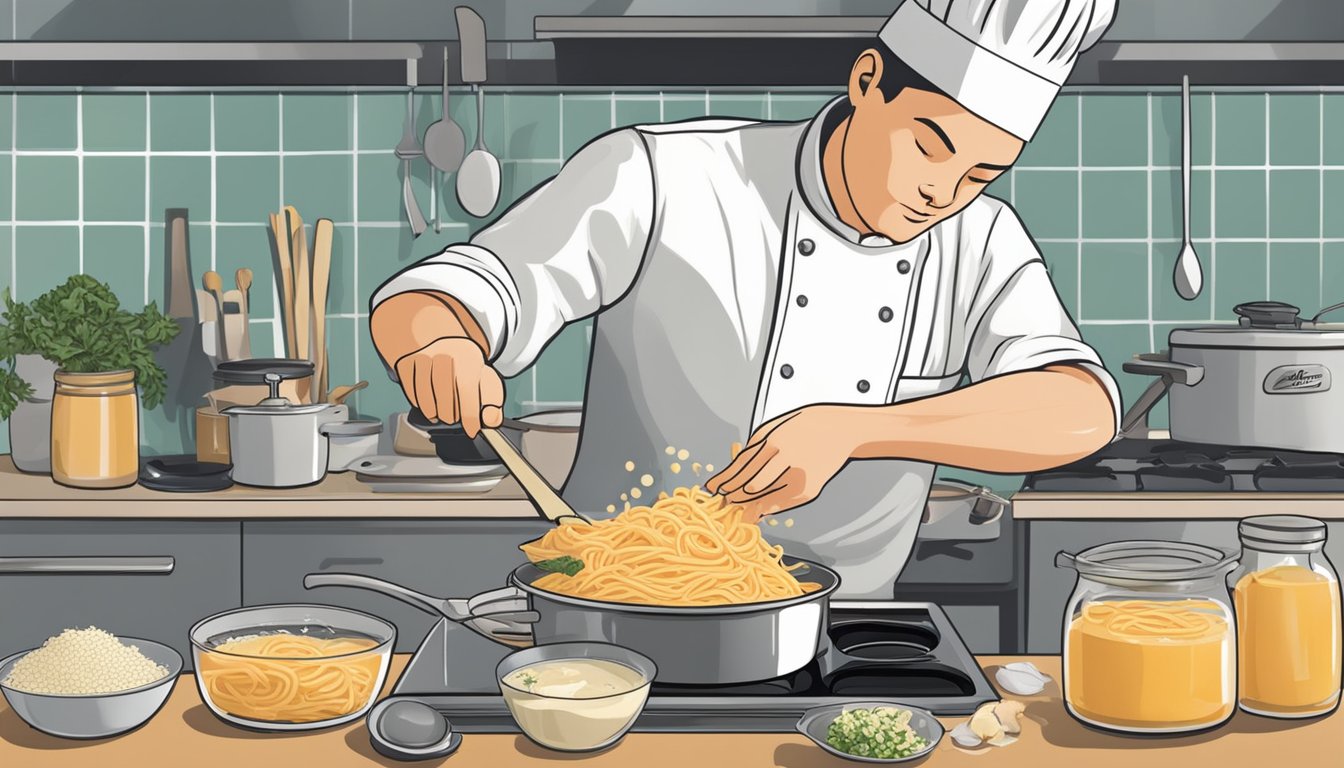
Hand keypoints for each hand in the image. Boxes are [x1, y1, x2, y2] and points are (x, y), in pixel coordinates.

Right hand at [394, 336, 503, 437]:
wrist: (439, 339)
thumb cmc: (465, 365)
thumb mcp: (484, 377)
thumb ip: (492, 400)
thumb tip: (491, 420)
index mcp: (468, 359)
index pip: (468, 395)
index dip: (471, 418)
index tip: (472, 430)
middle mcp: (444, 357)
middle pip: (446, 405)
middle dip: (453, 417)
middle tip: (455, 416)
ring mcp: (423, 360)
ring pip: (428, 405)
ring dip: (437, 415)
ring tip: (443, 412)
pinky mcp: (406, 364)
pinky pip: (413, 397)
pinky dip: (422, 405)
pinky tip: (430, 402)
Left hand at [705, 405, 854, 520]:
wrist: (838, 430)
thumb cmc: (804, 427)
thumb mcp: (773, 429)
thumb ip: (753, 450)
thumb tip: (733, 473)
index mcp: (773, 441)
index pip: (742, 467)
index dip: (725, 481)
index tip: (713, 488)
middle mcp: (785, 459)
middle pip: (749, 486)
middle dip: (734, 494)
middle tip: (726, 498)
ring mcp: (798, 476)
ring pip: (764, 498)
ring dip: (748, 504)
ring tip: (739, 506)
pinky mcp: (809, 490)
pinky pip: (782, 504)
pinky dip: (767, 507)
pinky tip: (758, 509)